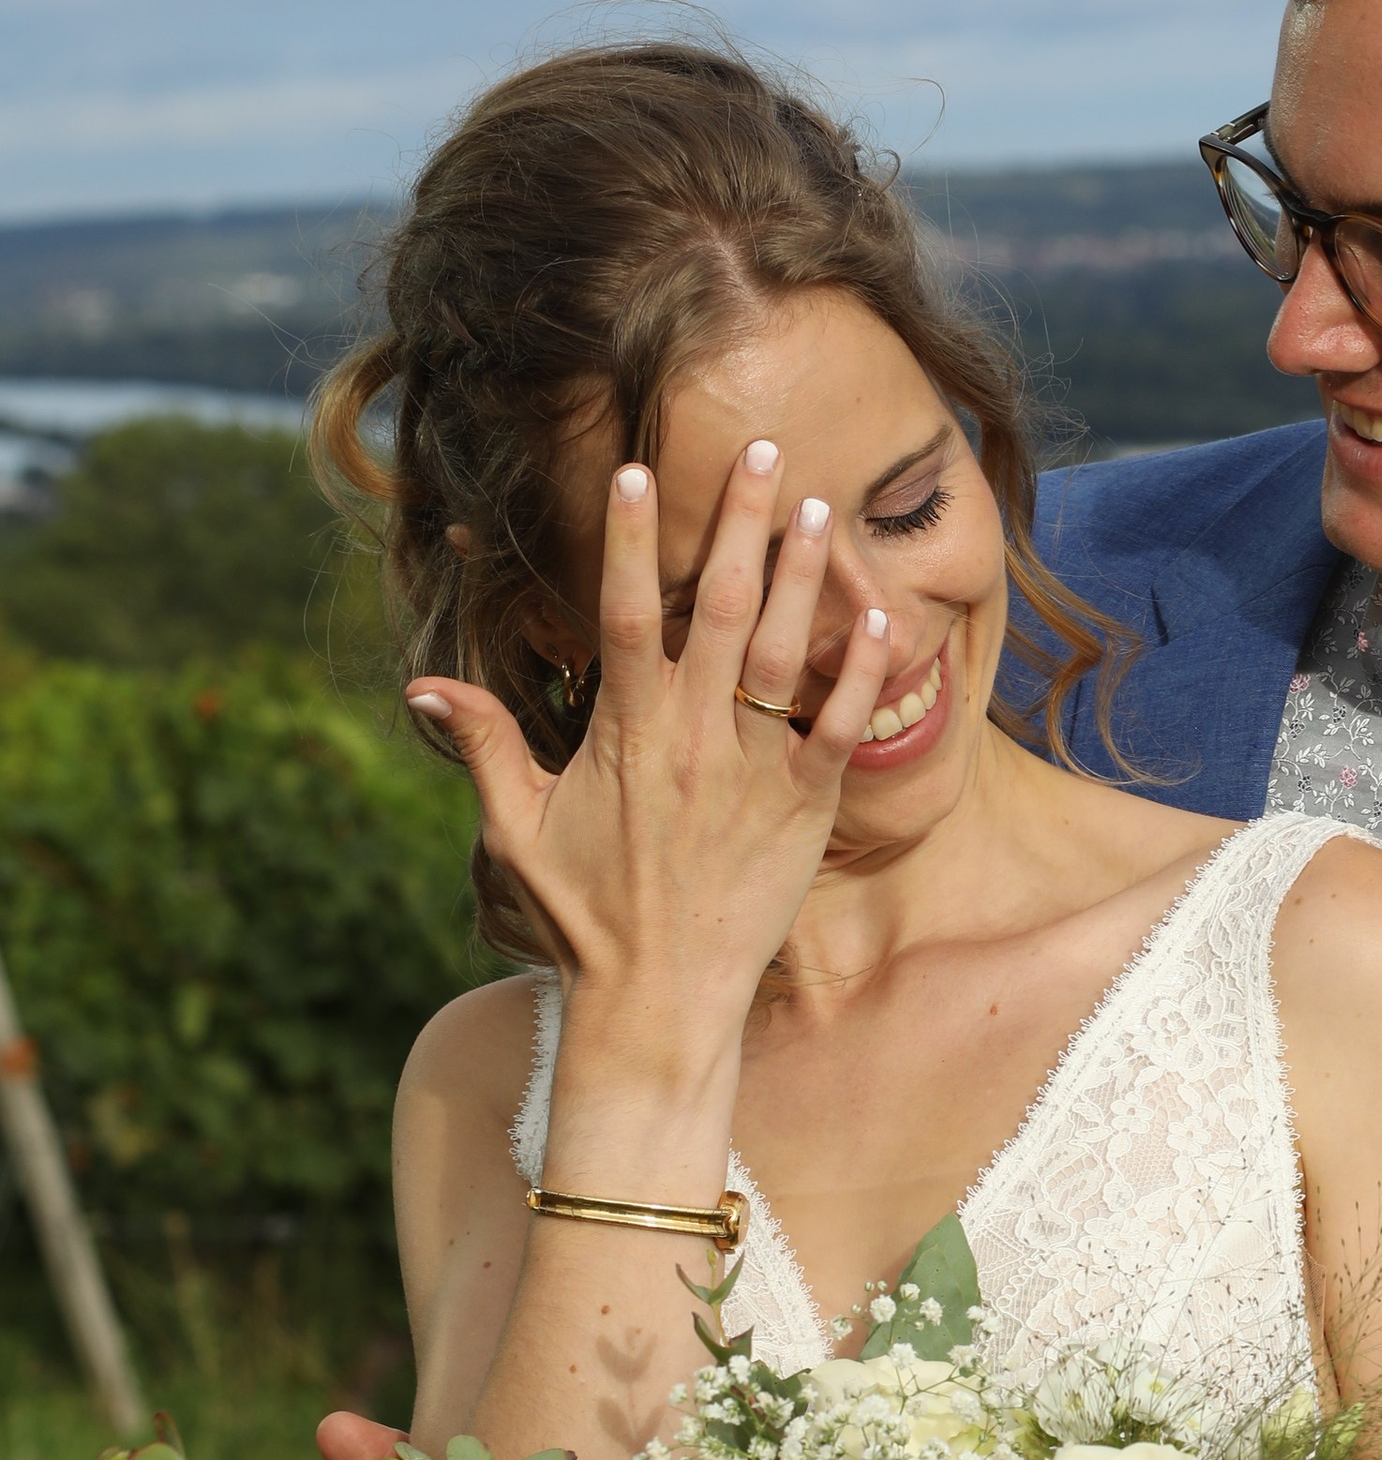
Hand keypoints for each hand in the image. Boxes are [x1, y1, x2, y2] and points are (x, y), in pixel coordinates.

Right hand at [406, 441, 895, 1099]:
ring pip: (788, 655)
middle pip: (722, 609)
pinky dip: (862, 672)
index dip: (633, 541)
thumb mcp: (517, 829)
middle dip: (743, 524)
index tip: (640, 471)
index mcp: (624, 735)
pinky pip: (841, 727)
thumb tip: (422, 682)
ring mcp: (755, 774)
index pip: (626, 616)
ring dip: (807, 577)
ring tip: (822, 508)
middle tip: (766, 452)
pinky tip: (880, 616)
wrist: (658, 1007)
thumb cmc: (584, 918)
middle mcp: (693, 741)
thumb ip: (482, 745)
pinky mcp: (807, 810)